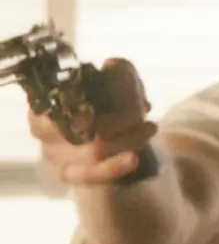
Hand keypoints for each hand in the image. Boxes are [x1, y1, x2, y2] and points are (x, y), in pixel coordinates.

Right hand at [30, 58, 154, 187]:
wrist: (120, 131)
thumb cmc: (115, 99)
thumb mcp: (121, 79)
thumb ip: (119, 71)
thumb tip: (111, 67)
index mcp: (48, 100)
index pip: (57, 105)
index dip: (76, 109)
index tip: (96, 109)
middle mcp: (44, 129)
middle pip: (80, 128)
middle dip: (119, 119)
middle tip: (142, 111)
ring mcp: (55, 155)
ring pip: (92, 151)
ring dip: (128, 139)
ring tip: (149, 127)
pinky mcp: (72, 174)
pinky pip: (90, 176)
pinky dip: (114, 167)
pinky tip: (133, 157)